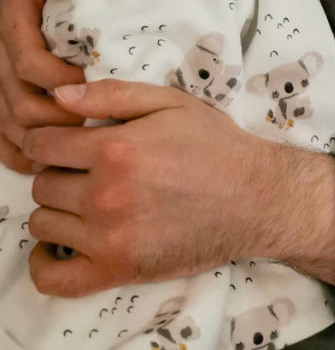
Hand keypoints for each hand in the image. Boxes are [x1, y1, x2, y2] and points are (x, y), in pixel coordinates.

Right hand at [0, 0, 82, 172]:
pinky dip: (19, 154)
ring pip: (10, 125)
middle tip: (93, 121)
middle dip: (57, 117)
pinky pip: (1, 135)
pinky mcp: (3, 97)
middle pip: (20, 103)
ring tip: (77, 148)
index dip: (59, 78)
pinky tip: (44, 164)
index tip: (90, 80)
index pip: (29, 63)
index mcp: (13, 25)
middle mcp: (0, 58)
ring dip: (42, 141)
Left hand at [24, 79, 271, 295]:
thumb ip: (111, 95)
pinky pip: (53, 278)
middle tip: (82, 170)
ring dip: (56, 210)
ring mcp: (108, 237)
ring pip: (44, 224)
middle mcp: (105, 194)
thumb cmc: (214, 144)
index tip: (60, 143)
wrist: (254, 197)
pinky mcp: (117, 270)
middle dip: (56, 173)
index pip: (44, 145)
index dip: (47, 140)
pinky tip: (55, 248)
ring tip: (82, 201)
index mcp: (115, 149)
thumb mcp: (170, 102)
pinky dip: (43, 264)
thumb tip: (58, 96)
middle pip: (42, 185)